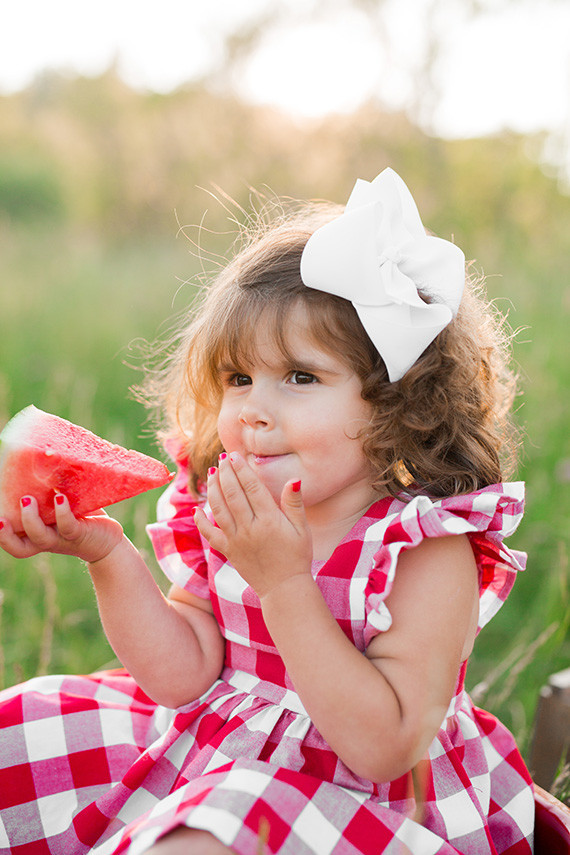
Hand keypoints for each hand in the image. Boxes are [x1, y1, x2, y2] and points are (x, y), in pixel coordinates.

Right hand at [0, 494, 123, 563]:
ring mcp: (62, 538)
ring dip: (31, 519)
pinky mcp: (80, 534)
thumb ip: (48, 489)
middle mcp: (45, 540)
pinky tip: (59, 498)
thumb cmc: (79, 516)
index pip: (11, 539)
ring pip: (40, 537)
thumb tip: (42, 455)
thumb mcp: (59, 503)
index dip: (0, 533)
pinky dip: (62, 512)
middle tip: (1, 518)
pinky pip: (68, 526)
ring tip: (27, 499)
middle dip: (6, 535)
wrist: (107, 538)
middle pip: (19, 547)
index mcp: (34, 534)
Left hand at [194, 452, 312, 598]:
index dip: (242, 469)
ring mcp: (236, 540)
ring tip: (212, 473)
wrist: (283, 588)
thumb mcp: (302, 529)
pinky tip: (197, 508)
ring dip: (213, 489)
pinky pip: (209, 534)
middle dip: (226, 473)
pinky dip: (200, 521)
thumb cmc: (296, 556)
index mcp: (269, 520)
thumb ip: (294, 503)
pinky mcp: (227, 551)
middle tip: (223, 458)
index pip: (251, 488)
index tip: (235, 455)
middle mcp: (249, 528)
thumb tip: (294, 479)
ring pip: (218, 509)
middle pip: (232, 494)